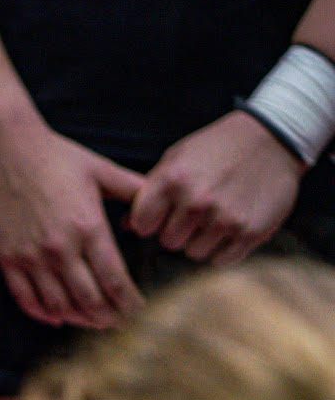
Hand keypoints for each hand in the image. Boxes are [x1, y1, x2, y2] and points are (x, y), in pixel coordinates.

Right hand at [0, 117, 146, 328]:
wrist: (6, 150)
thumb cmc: (56, 157)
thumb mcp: (102, 170)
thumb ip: (134, 191)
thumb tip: (156, 212)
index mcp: (89, 228)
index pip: (115, 280)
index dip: (130, 303)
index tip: (140, 312)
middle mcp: (60, 248)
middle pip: (89, 300)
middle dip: (108, 318)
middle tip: (120, 323)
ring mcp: (31, 256)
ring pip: (58, 305)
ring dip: (78, 319)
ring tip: (93, 322)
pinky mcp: (7, 258)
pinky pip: (25, 298)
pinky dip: (42, 314)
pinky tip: (56, 318)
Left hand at [127, 110, 305, 265]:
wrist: (273, 139)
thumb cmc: (217, 149)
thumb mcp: (176, 159)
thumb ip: (150, 192)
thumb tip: (126, 226)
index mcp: (173, 180)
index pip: (142, 225)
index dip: (150, 222)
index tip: (161, 215)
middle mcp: (197, 200)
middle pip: (168, 242)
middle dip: (178, 231)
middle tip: (195, 212)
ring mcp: (226, 218)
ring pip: (194, 253)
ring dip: (202, 240)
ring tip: (216, 215)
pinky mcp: (251, 232)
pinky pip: (221, 260)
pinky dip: (224, 248)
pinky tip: (231, 226)